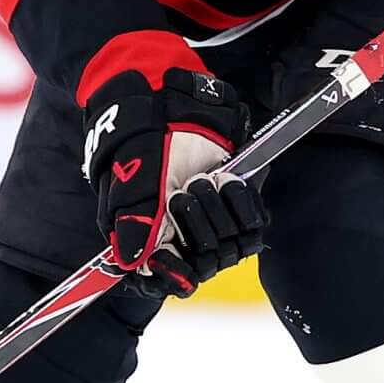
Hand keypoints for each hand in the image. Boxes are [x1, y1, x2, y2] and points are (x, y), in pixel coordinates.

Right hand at [82, 67, 265, 296]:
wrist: (170, 102)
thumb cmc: (141, 143)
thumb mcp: (130, 182)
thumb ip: (132, 223)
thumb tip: (130, 263)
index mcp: (150, 240)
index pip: (167, 280)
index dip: (175, 276)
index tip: (180, 262)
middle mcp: (182, 237)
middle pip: (204, 265)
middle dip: (196, 230)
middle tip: (182, 194)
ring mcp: (211, 222)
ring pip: (229, 249)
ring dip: (219, 213)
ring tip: (203, 180)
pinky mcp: (237, 204)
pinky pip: (253, 226)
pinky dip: (243, 203)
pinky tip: (228, 180)